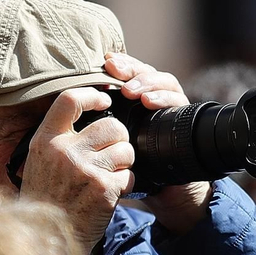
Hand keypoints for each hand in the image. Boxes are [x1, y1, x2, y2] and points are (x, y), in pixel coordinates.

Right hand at [18, 87, 135, 254]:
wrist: (46, 239)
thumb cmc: (46, 199)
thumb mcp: (38, 163)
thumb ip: (58, 139)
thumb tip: (91, 115)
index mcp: (45, 141)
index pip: (69, 99)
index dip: (93, 95)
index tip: (104, 102)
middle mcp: (64, 152)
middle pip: (111, 125)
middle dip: (119, 138)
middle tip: (112, 152)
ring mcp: (86, 170)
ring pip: (126, 149)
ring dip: (124, 162)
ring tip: (110, 175)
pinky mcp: (104, 189)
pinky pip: (129, 175)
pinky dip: (125, 184)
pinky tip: (110, 194)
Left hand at [103, 52, 210, 233]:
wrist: (169, 193)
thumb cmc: (137, 168)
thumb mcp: (113, 146)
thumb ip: (98, 129)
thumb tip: (69, 113)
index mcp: (138, 101)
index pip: (131, 73)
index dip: (120, 64)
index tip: (105, 61)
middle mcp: (158, 99)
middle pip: (147, 71)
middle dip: (130, 68)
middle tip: (114, 69)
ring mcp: (173, 107)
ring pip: (165, 81)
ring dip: (146, 81)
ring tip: (130, 90)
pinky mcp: (186, 118)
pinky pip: (178, 101)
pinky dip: (165, 98)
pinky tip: (150, 101)